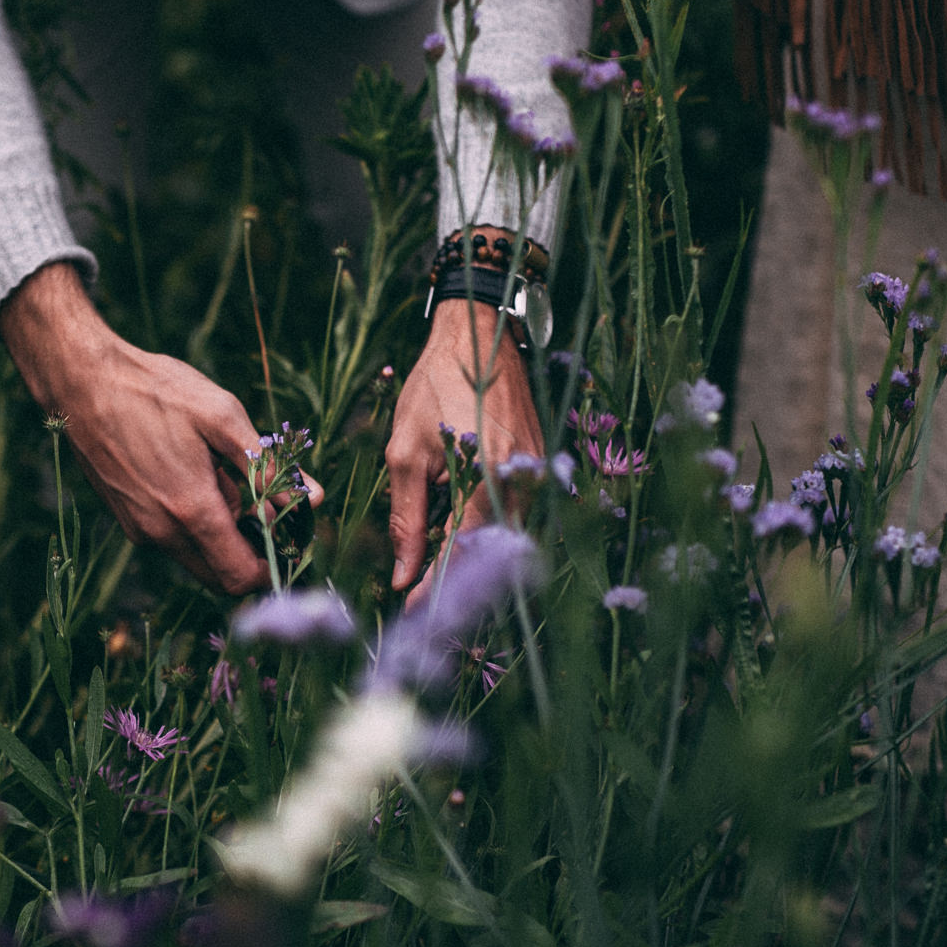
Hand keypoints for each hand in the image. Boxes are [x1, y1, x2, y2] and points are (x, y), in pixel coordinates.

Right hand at [0, 263, 318, 595]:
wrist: (82, 382)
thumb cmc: (155, 391)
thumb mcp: (222, 417)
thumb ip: (268, 465)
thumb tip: (312, 500)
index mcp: (192, 511)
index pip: (241, 577)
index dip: (273, 568)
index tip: (290, 540)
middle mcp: (162, 532)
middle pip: (220, 576)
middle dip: (250, 553)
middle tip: (266, 508)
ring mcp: (140, 529)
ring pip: (197, 557)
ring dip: (222, 534)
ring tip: (222, 476)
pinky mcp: (127, 520)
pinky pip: (173, 539)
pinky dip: (195, 523)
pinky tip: (193, 474)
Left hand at [386, 297, 542, 595]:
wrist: (479, 335)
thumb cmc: (434, 385)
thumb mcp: (405, 452)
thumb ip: (405, 517)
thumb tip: (401, 574)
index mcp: (487, 479)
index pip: (462, 554)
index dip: (435, 589)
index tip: (410, 611)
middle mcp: (523, 483)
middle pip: (493, 556)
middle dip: (458, 582)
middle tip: (424, 598)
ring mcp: (540, 474)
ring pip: (509, 537)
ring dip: (475, 557)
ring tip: (438, 569)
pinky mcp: (544, 465)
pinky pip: (520, 512)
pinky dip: (492, 530)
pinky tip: (463, 532)